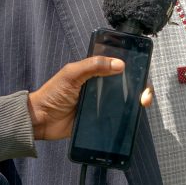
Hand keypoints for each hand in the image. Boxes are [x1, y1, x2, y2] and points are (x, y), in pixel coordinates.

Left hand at [27, 56, 153, 140]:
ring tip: (142, 105)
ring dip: (136, 102)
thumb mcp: (71, 74)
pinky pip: (115, 119)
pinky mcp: (98, 121)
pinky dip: (126, 118)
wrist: (41, 121)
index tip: (142, 73)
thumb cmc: (53, 93)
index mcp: (94, 72)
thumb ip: (93, 66)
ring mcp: (100, 104)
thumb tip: (120, 64)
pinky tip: (132, 118)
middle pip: (127, 85)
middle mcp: (100, 87)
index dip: (133, 68)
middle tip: (145, 96)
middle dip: (141, 87)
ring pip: (124, 102)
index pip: (118, 66)